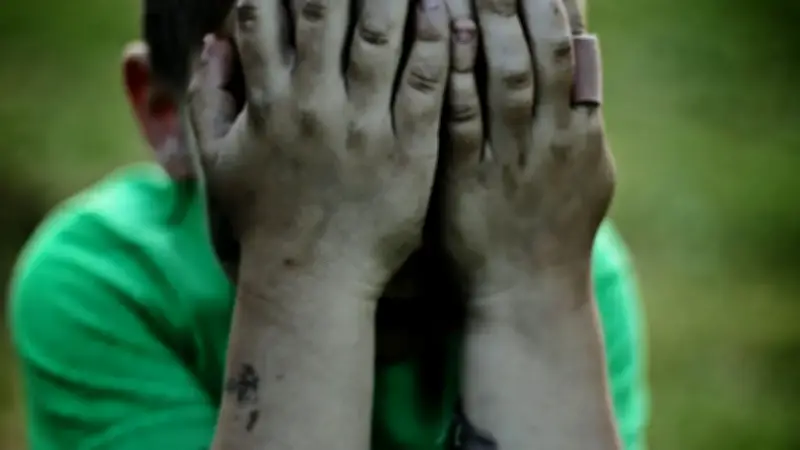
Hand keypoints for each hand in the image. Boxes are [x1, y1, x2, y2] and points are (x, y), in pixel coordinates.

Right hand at [189, 0, 450, 294]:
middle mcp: (315, 106)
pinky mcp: (409, 154)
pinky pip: (425, 87)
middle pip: (326, 12)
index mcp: (268, 104)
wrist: (310, 282)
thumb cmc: (262, 222)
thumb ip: (207, 98)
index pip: (264, 18)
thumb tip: (213, 41)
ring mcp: (365, 129)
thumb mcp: (218, 162)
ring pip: (380, 38)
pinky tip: (443, 10)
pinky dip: (435, 44)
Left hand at [442, 0, 613, 284]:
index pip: (575, 49)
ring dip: (493, 23)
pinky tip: (449, 36)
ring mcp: (513, 160)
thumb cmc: (552, 230)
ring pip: (509, 77)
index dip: (559, 2)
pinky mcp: (470, 182)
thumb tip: (583, 56)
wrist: (527, 294)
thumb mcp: (586, 172)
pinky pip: (464, 120)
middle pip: (545, 51)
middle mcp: (553, 139)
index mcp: (582, 131)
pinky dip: (459, 76)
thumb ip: (581, 114)